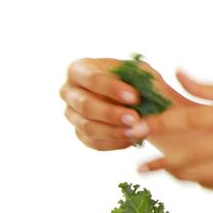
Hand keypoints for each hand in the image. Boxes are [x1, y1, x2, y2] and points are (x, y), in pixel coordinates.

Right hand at [60, 58, 184, 150]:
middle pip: (85, 106)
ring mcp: (72, 114)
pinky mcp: (80, 133)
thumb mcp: (141, 74)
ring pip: (88, 127)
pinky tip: (132, 139)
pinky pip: (94, 142)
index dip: (112, 88)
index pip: (91, 78)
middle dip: (111, 114)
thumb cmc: (136, 80)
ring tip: (137, 132)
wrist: (139, 98)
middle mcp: (70, 92)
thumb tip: (140, 114)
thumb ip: (142, 87)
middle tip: (135, 118)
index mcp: (80, 69)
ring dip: (114, 132)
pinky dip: (114, 143)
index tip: (135, 97)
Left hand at [129, 72, 212, 191]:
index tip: (136, 130)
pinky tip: (195, 178)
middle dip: (162, 164)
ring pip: (206, 176)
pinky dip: (206, 183)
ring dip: (181, 176)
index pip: (188, 120)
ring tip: (166, 173)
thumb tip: (176, 74)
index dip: (158, 125)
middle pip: (192, 156)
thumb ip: (207, 88)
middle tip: (141, 168)